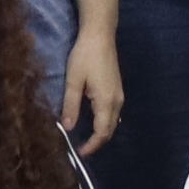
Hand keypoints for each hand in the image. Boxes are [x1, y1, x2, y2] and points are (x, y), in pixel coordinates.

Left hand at [63, 31, 124, 154]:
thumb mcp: (73, 81)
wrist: (100, 35)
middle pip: (110, 130)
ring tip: (86, 138)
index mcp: (106, 101)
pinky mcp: (117, 90)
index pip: (102, 132)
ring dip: (102, 133)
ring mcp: (119, 95)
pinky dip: (105, 123)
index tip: (80, 153)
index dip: (92, 145)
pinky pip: (113, 113)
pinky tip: (93, 122)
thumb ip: (71, 106)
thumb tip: (68, 128)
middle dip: (97, 142)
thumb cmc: (85, 56)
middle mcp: (117, 101)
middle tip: (81, 149)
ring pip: (113, 122)